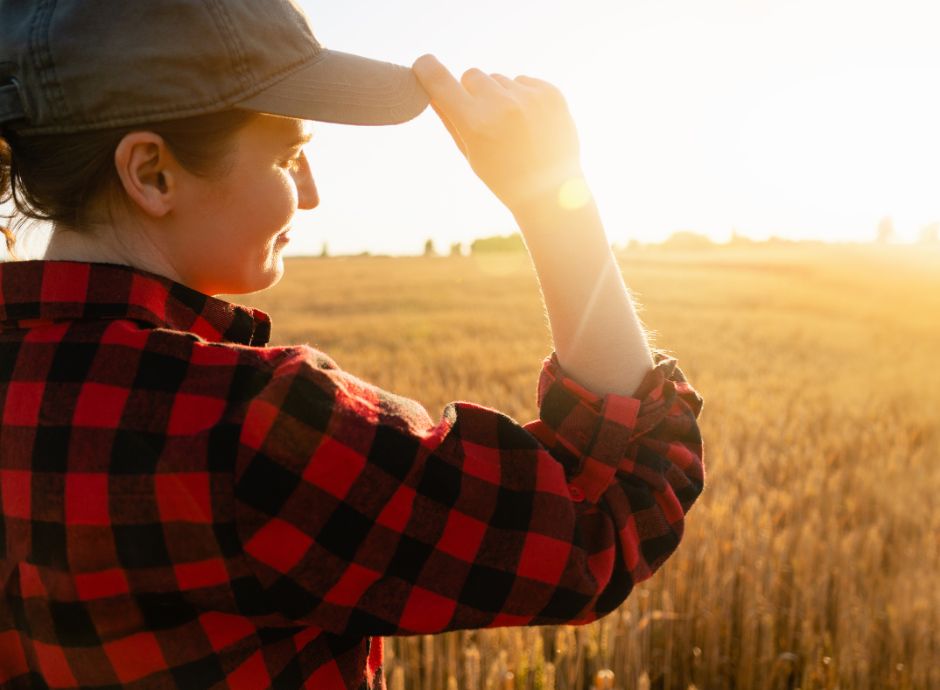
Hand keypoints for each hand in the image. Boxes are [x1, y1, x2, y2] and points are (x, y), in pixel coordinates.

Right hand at [413, 54, 583, 212]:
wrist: (551, 191)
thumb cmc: (504, 177)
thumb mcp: (470, 153)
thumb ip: (449, 119)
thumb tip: (430, 89)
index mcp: (475, 124)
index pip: (439, 80)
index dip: (426, 69)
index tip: (423, 65)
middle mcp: (501, 105)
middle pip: (471, 75)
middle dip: (472, 92)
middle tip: (485, 119)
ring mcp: (528, 97)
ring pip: (498, 79)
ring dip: (499, 95)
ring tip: (513, 126)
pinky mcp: (550, 92)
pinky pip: (524, 81)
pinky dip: (523, 96)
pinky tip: (531, 122)